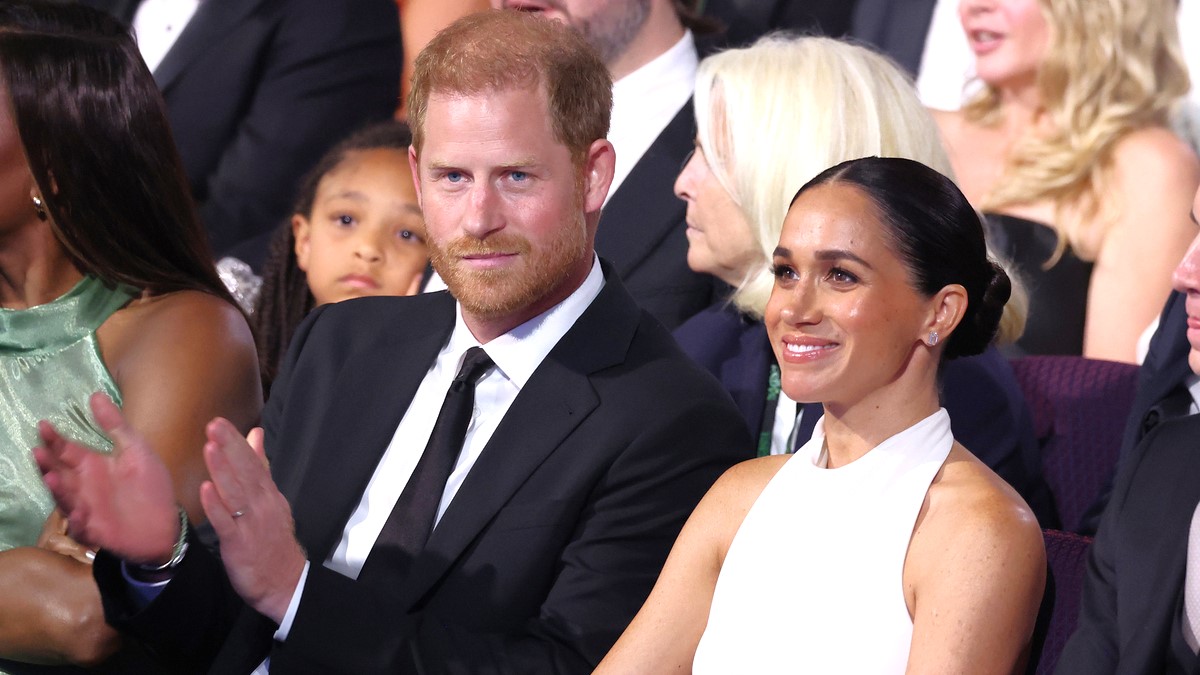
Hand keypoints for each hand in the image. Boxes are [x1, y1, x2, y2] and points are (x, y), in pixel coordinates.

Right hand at [33, 393, 179, 564]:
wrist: (164, 524)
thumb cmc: (149, 486)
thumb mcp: (136, 450)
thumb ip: (116, 425)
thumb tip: (95, 394)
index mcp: (92, 465)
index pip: (66, 450)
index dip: (54, 438)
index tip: (44, 424)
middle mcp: (83, 486)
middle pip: (58, 473)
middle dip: (47, 463)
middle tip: (38, 451)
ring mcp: (86, 509)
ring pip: (65, 499)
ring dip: (58, 490)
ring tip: (51, 477)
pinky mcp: (95, 530)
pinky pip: (81, 527)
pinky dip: (77, 521)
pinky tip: (78, 513)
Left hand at [200, 420, 305, 623]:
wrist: (285, 582)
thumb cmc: (273, 540)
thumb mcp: (271, 500)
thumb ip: (261, 467)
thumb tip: (255, 435)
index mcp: (269, 495)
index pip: (253, 462)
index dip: (237, 442)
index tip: (220, 423)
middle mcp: (262, 505)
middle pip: (246, 472)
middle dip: (229, 448)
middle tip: (214, 425)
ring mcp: (251, 524)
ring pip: (236, 493)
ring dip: (223, 470)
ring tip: (210, 448)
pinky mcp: (239, 544)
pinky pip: (227, 523)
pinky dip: (216, 506)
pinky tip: (206, 490)